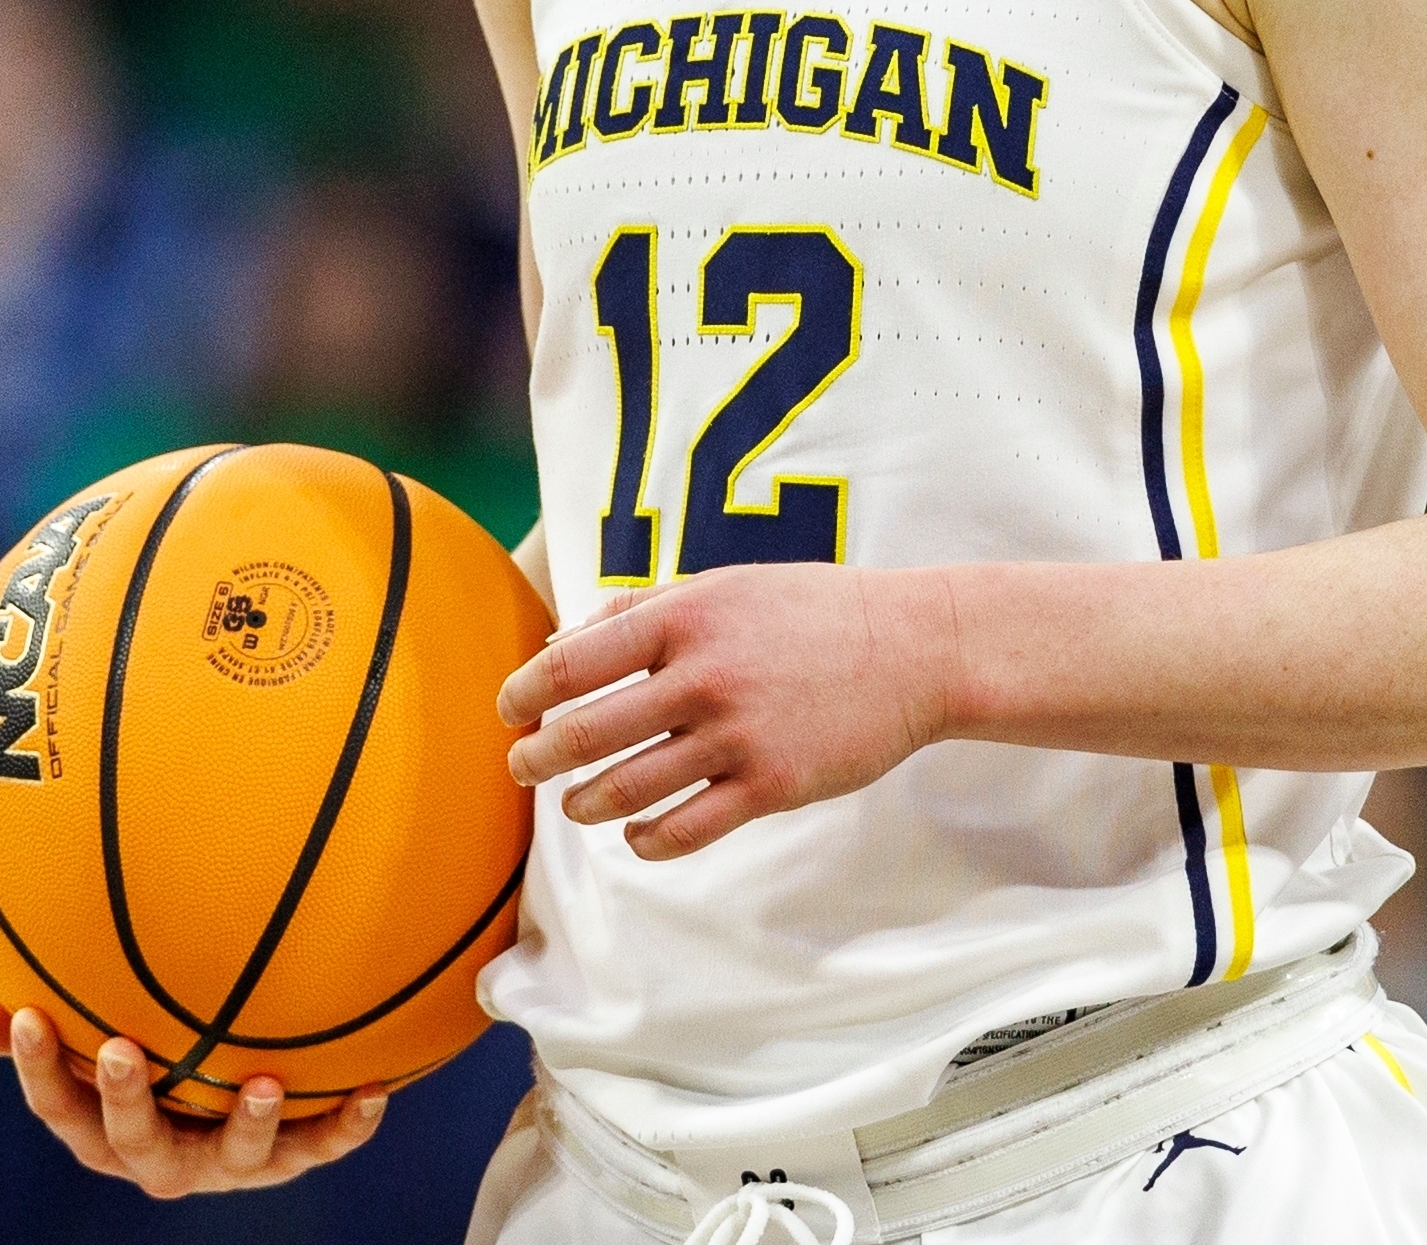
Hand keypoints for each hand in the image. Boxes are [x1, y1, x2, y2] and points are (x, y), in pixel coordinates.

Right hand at [0, 997, 386, 1194]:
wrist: (246, 1094)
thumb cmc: (147, 1059)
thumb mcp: (84, 1041)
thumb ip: (15, 1027)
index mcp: (107, 1131)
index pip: (60, 1109)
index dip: (38, 1069)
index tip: (29, 1014)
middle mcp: (165, 1157)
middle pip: (135, 1142)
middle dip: (126, 1099)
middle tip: (122, 1049)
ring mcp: (231, 1162)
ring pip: (234, 1157)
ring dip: (247, 1126)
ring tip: (260, 1084)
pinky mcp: (293, 1153)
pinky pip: (322, 1145)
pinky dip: (347, 1125)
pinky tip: (372, 1092)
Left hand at [499, 563, 956, 858]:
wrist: (915, 648)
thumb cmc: (812, 611)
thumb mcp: (726, 586)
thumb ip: (644, 609)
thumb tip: (564, 640)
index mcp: (685, 618)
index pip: (573, 662)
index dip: (526, 692)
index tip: (511, 710)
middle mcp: (703, 676)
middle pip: (585, 733)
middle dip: (537, 758)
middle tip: (522, 768)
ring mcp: (738, 735)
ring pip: (625, 789)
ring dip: (583, 804)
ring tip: (575, 804)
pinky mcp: (771, 786)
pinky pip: (684, 829)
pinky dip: (645, 839)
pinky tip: (636, 834)